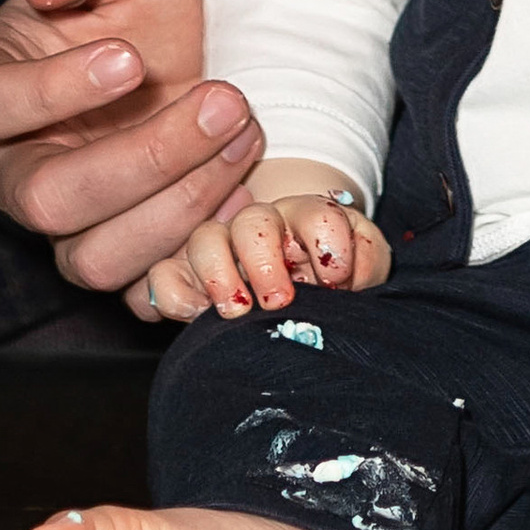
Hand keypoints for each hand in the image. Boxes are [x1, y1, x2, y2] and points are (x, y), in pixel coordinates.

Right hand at [0, 0, 263, 296]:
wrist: (204, 41)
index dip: (52, 91)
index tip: (131, 58)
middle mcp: (13, 167)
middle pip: (44, 200)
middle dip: (144, 158)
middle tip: (224, 100)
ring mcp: (67, 223)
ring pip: (92, 259)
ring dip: (180, 206)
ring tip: (244, 137)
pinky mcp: (125, 257)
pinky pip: (143, 292)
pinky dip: (195, 257)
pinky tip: (242, 197)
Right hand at [146, 177, 390, 325]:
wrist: (298, 300)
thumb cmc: (331, 280)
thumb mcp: (360, 268)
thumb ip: (365, 260)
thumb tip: (343, 271)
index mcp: (307, 220)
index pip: (317, 215)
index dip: (327, 241)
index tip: (335, 279)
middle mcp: (259, 228)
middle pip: (253, 222)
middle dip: (264, 258)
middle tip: (278, 300)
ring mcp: (219, 250)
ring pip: (204, 240)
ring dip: (219, 274)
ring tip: (235, 310)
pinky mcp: (185, 278)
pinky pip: (164, 275)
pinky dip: (174, 293)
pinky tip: (195, 315)